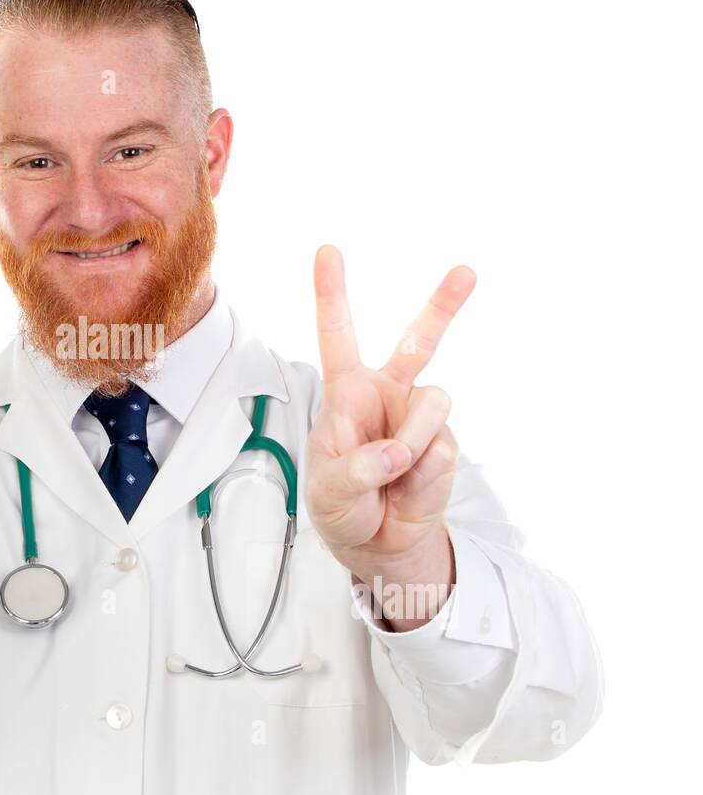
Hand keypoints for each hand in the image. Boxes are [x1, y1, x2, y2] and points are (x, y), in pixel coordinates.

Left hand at [305, 245, 474, 583]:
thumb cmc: (341, 507)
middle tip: (467, 271)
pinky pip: (441, 451)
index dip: (332, 293)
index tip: (327, 250)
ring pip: (433, 405)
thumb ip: (356, 470)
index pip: (337, 335)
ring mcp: (420, 418)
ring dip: (411, 443)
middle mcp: (388, 395)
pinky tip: (407, 490)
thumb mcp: (329, 493)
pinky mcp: (447, 445)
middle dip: (444, 305)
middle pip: (420, 341)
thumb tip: (396, 452)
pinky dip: (422, 478)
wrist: (377, 544)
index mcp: (347, 392)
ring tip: (392, 475)